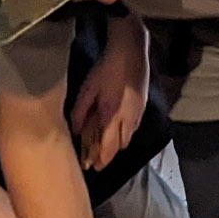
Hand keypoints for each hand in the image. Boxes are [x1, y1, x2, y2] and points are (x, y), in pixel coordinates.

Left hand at [71, 16, 147, 170]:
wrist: (131, 50)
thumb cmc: (106, 68)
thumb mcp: (88, 89)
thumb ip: (80, 112)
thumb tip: (75, 131)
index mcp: (113, 116)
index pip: (108, 148)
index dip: (100, 160)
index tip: (91, 167)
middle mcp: (128, 119)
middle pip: (120, 146)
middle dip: (108, 155)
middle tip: (95, 157)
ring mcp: (138, 113)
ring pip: (128, 138)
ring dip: (117, 144)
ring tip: (105, 143)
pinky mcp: (143, 105)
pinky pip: (133, 127)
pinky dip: (124, 132)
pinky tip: (116, 127)